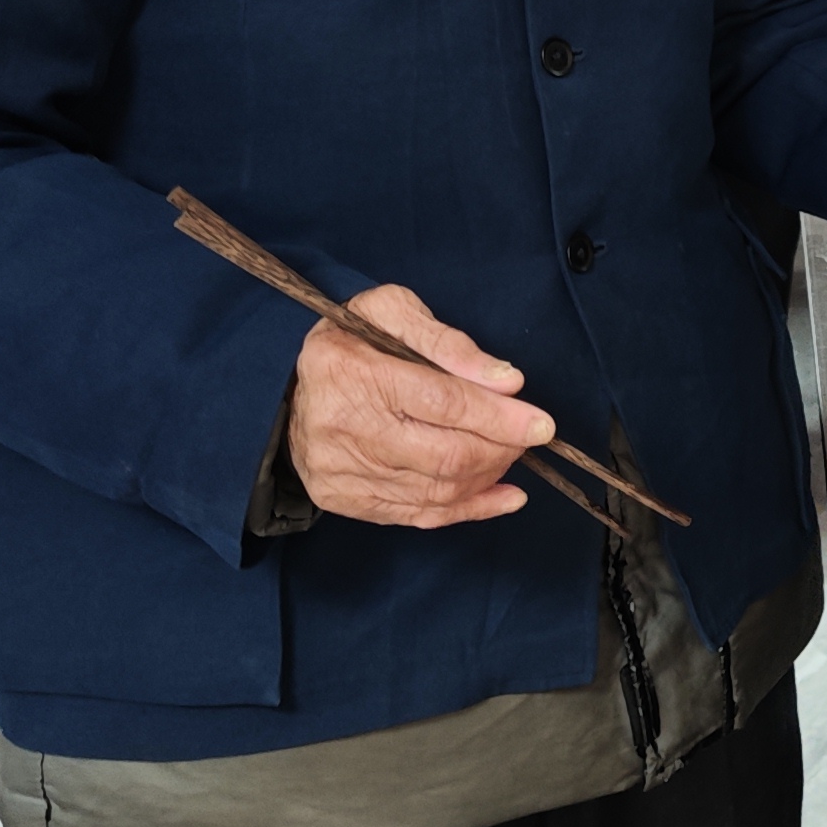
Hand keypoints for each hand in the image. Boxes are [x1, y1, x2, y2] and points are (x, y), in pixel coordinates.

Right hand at [286, 282, 554, 528]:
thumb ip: (447, 341)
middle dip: (501, 450)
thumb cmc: (351, 341)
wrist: (285, 388)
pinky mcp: (343, 499)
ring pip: (436, 490)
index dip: (500, 417)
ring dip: (488, 476)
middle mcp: (342, 426)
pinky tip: (502, 495)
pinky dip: (469, 509)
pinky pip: (417, 515)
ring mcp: (339, 470)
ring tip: (509, 455)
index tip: (541, 424)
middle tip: (526, 437)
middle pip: (444, 455)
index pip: (443, 402)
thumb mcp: (391, 311)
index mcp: (353, 371)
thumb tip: (505, 380)